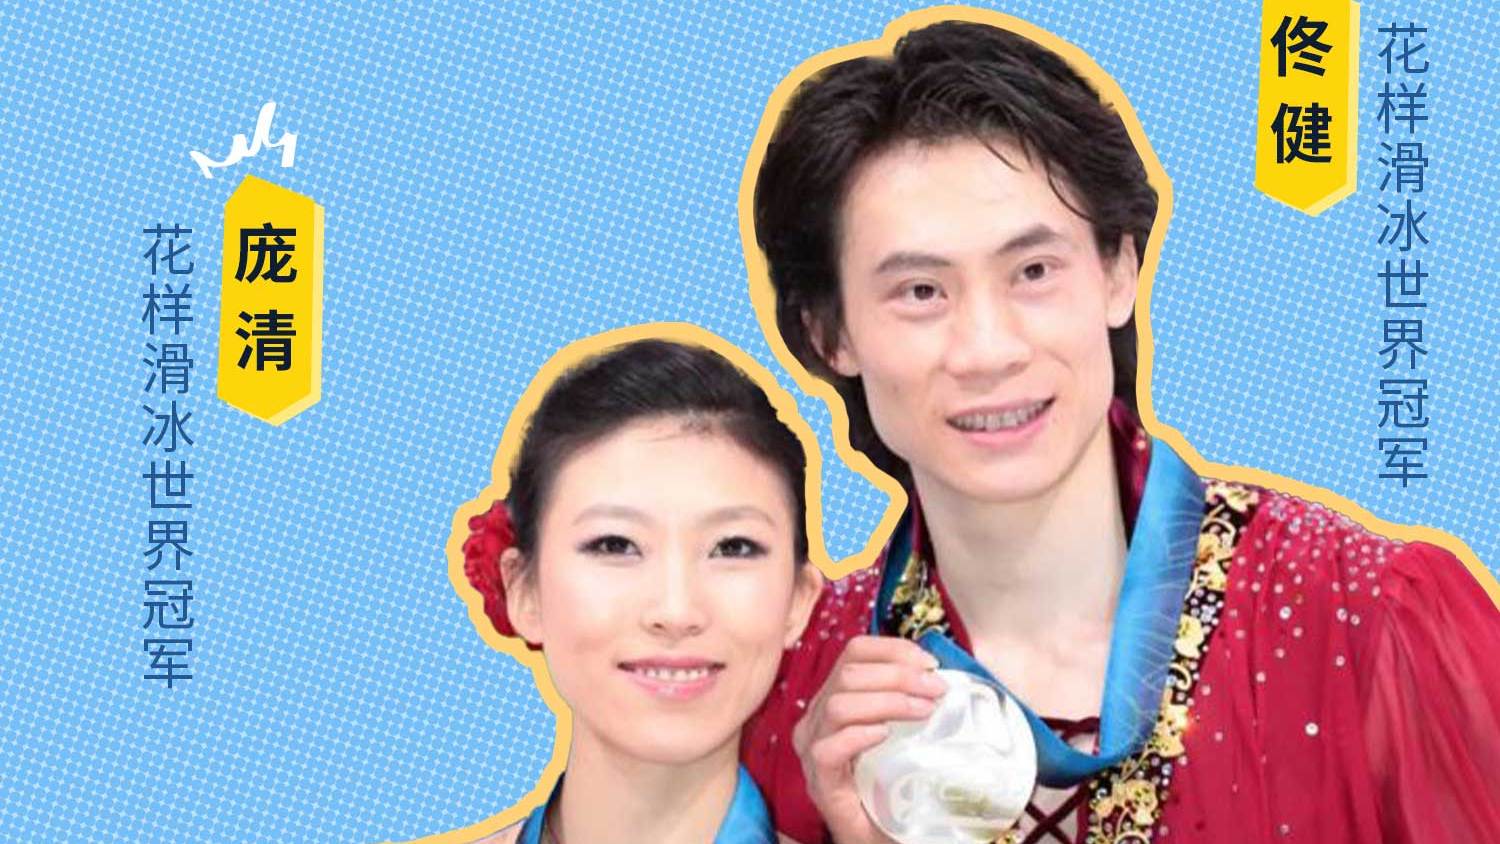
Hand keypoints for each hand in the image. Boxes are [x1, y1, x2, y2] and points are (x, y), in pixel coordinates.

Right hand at [792, 635, 946, 843]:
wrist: (877, 835)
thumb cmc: (890, 781)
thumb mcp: (900, 731)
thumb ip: (908, 700)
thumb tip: (939, 672)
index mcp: (833, 696)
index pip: (854, 651)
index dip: (892, 649)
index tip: (930, 662)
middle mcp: (816, 717)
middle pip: (848, 674)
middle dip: (899, 675)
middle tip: (936, 690)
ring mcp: (812, 749)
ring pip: (838, 705)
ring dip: (887, 702)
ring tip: (922, 712)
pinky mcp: (819, 781)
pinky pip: (828, 749)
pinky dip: (859, 735)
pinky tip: (885, 736)